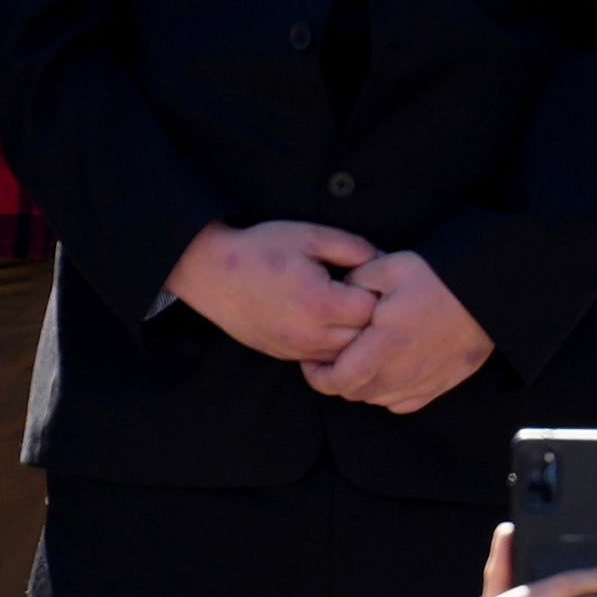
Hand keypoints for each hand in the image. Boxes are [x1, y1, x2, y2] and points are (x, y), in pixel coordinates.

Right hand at [174, 218, 381, 366]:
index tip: (370, 276)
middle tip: (365, 293)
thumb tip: (384, 260)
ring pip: (348, 355)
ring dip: (356, 335)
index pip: (373, 309)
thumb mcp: (310, 236)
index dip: (378, 291)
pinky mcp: (288, 357)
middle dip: (372, 317)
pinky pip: (327, 361)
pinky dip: (337, 346)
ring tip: (350, 307)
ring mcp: (298, 350)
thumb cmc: (261, 249)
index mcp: (320, 303)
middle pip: (365, 339)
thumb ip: (353, 247)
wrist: (212, 274)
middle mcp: (311, 335)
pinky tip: (331, 322)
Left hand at [307, 246, 492, 412]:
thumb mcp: (388, 267)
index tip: (311, 360)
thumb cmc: (438, 279)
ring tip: (358, 361)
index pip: (338, 381)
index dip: (317, 375)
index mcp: (384, 345)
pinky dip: (388, 393)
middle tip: (330, 358)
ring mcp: (422, 382)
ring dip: (362, 386)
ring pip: (376, 399)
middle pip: (355, 393)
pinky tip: (388, 371)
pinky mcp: (439, 385)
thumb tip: (337, 294)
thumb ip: (354, 282)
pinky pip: (403, 403)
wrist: (487, 295)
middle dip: (336, 379)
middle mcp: (402, 372)